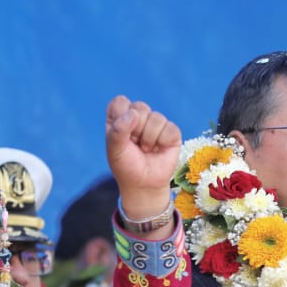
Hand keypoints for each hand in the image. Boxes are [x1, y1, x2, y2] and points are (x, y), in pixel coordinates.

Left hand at [106, 96, 181, 234]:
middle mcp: (138, 117)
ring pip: (156, 118)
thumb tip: (133, 113)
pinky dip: (162, 142)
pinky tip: (158, 150)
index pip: (120, 102)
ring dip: (149, 139)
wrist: (144, 184)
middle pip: (140, 107)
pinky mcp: (172, 132)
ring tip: (146, 149)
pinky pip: (170, 128)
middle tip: (134, 145)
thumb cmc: (126, 166)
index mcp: (120, 117)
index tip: (119, 135)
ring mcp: (156, 123)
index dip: (120, 118)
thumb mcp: (114, 149)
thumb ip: (118, 130)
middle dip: (136, 130)